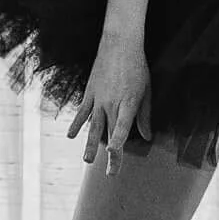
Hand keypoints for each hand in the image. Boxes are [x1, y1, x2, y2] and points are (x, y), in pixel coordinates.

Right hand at [66, 34, 153, 172]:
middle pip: (108, 133)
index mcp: (128, 103)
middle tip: (111, 175)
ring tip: (87, 161)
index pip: (122, 130)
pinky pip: (82, 111)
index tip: (115, 157)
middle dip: (110, 155)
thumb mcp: (147, 91)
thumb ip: (145, 116)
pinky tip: (71, 136)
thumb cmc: (138, 68)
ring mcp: (98, 98)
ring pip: (92, 126)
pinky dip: (76, 124)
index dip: (118, 146)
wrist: (119, 44)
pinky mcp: (89, 92)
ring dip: (89, 145)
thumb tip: (147, 136)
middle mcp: (111, 103)